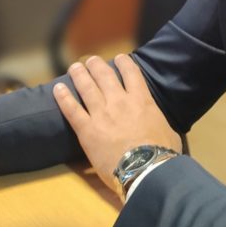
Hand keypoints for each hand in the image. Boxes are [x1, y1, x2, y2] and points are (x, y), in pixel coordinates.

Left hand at [53, 54, 181, 192]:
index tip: (119, 58)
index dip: (124, 63)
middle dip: (96, 65)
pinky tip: (57, 89)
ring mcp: (101, 114)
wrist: (145, 168)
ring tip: (74, 67)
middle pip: (105, 76)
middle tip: (91, 60)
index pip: (132, 73)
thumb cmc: (162, 153)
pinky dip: (63, 98)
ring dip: (79, 75)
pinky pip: (72, 110)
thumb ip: (158, 122)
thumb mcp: (168, 131)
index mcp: (141, 100)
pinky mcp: (87, 129)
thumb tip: (160, 126)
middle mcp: (120, 101)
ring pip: (87, 87)